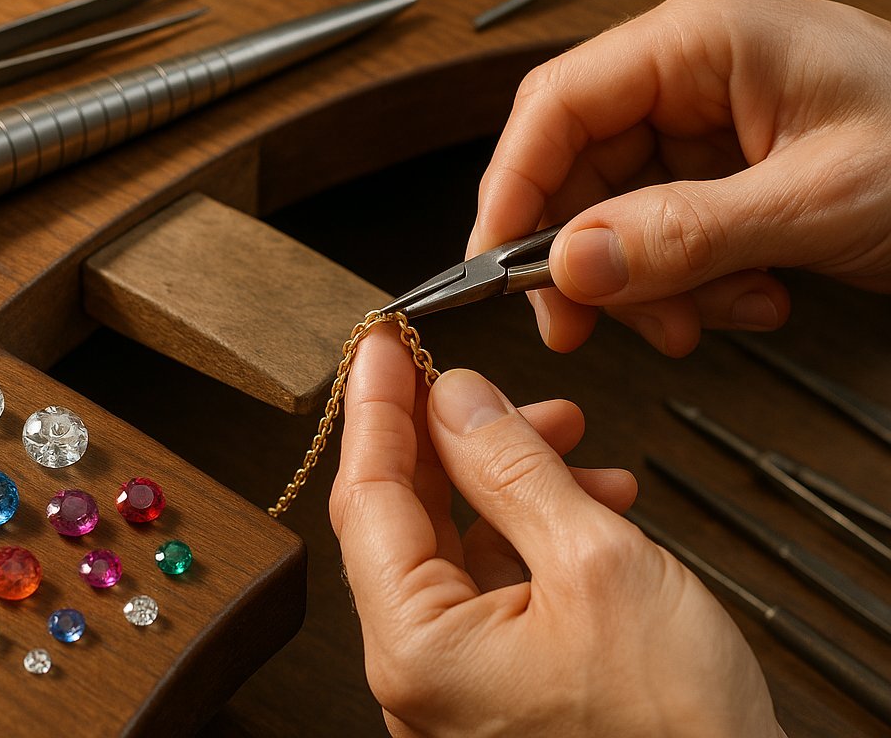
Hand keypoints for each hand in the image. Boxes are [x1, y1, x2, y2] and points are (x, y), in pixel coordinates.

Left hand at [330, 324, 784, 736]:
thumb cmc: (675, 737)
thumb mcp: (596, 564)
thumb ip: (514, 470)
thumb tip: (458, 399)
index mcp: (418, 648)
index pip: (368, 495)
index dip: (376, 406)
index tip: (382, 344)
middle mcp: (423, 671)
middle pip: (408, 513)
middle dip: (456, 435)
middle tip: (483, 381)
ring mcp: (461, 679)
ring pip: (460, 538)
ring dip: (511, 474)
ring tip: (570, 438)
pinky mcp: (504, 680)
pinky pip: (498, 575)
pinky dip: (536, 524)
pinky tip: (591, 498)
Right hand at [468, 0, 890, 354]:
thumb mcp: (820, 201)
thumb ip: (686, 234)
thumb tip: (569, 263)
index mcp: (701, 38)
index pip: (557, 102)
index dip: (511, 186)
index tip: (495, 264)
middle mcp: (689, 70)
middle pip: (577, 164)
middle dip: (586, 254)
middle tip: (585, 325)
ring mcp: (704, 118)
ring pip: (615, 208)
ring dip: (648, 279)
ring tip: (717, 314)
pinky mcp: (721, 164)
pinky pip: (663, 229)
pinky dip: (689, 280)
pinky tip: (750, 295)